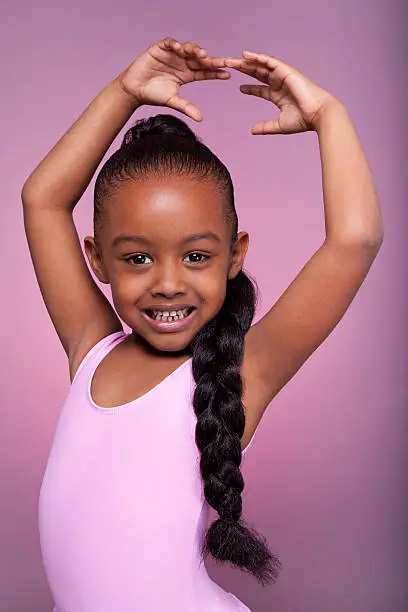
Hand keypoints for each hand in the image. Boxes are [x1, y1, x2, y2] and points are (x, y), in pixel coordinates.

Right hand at [118, 38, 230, 121]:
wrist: (134, 90)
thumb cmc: (153, 95)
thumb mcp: (173, 101)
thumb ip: (186, 108)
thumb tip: (200, 119)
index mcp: (187, 74)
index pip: (205, 72)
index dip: (215, 73)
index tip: (227, 75)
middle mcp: (182, 63)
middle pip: (200, 59)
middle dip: (212, 59)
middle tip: (223, 61)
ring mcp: (172, 55)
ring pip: (187, 49)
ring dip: (195, 50)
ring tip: (202, 54)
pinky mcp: (160, 49)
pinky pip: (170, 44)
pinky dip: (175, 45)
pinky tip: (179, 49)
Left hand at [225, 51, 341, 133]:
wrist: (318, 114)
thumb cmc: (303, 120)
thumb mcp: (279, 125)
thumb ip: (266, 127)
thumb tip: (252, 131)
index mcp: (279, 96)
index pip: (261, 90)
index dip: (250, 88)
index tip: (239, 88)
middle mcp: (280, 84)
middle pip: (258, 74)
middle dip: (244, 71)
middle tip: (230, 68)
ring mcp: (283, 76)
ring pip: (261, 66)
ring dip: (246, 62)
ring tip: (232, 60)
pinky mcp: (286, 71)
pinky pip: (270, 61)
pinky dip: (258, 57)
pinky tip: (246, 55)